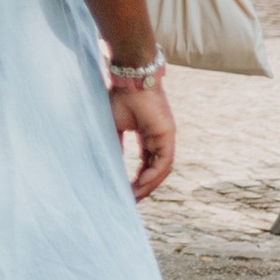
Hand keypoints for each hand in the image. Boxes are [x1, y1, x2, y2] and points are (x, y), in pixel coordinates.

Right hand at [110, 78, 174, 199]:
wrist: (130, 78)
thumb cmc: (121, 97)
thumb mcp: (115, 126)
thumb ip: (117, 146)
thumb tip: (111, 165)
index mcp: (148, 135)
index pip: (147, 162)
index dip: (138, 178)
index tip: (128, 191)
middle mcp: (159, 138)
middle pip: (155, 169)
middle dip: (144, 187)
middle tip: (132, 200)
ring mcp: (166, 137)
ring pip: (161, 169)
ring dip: (149, 185)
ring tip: (135, 196)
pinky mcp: (168, 135)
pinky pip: (164, 162)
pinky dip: (153, 175)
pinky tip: (141, 184)